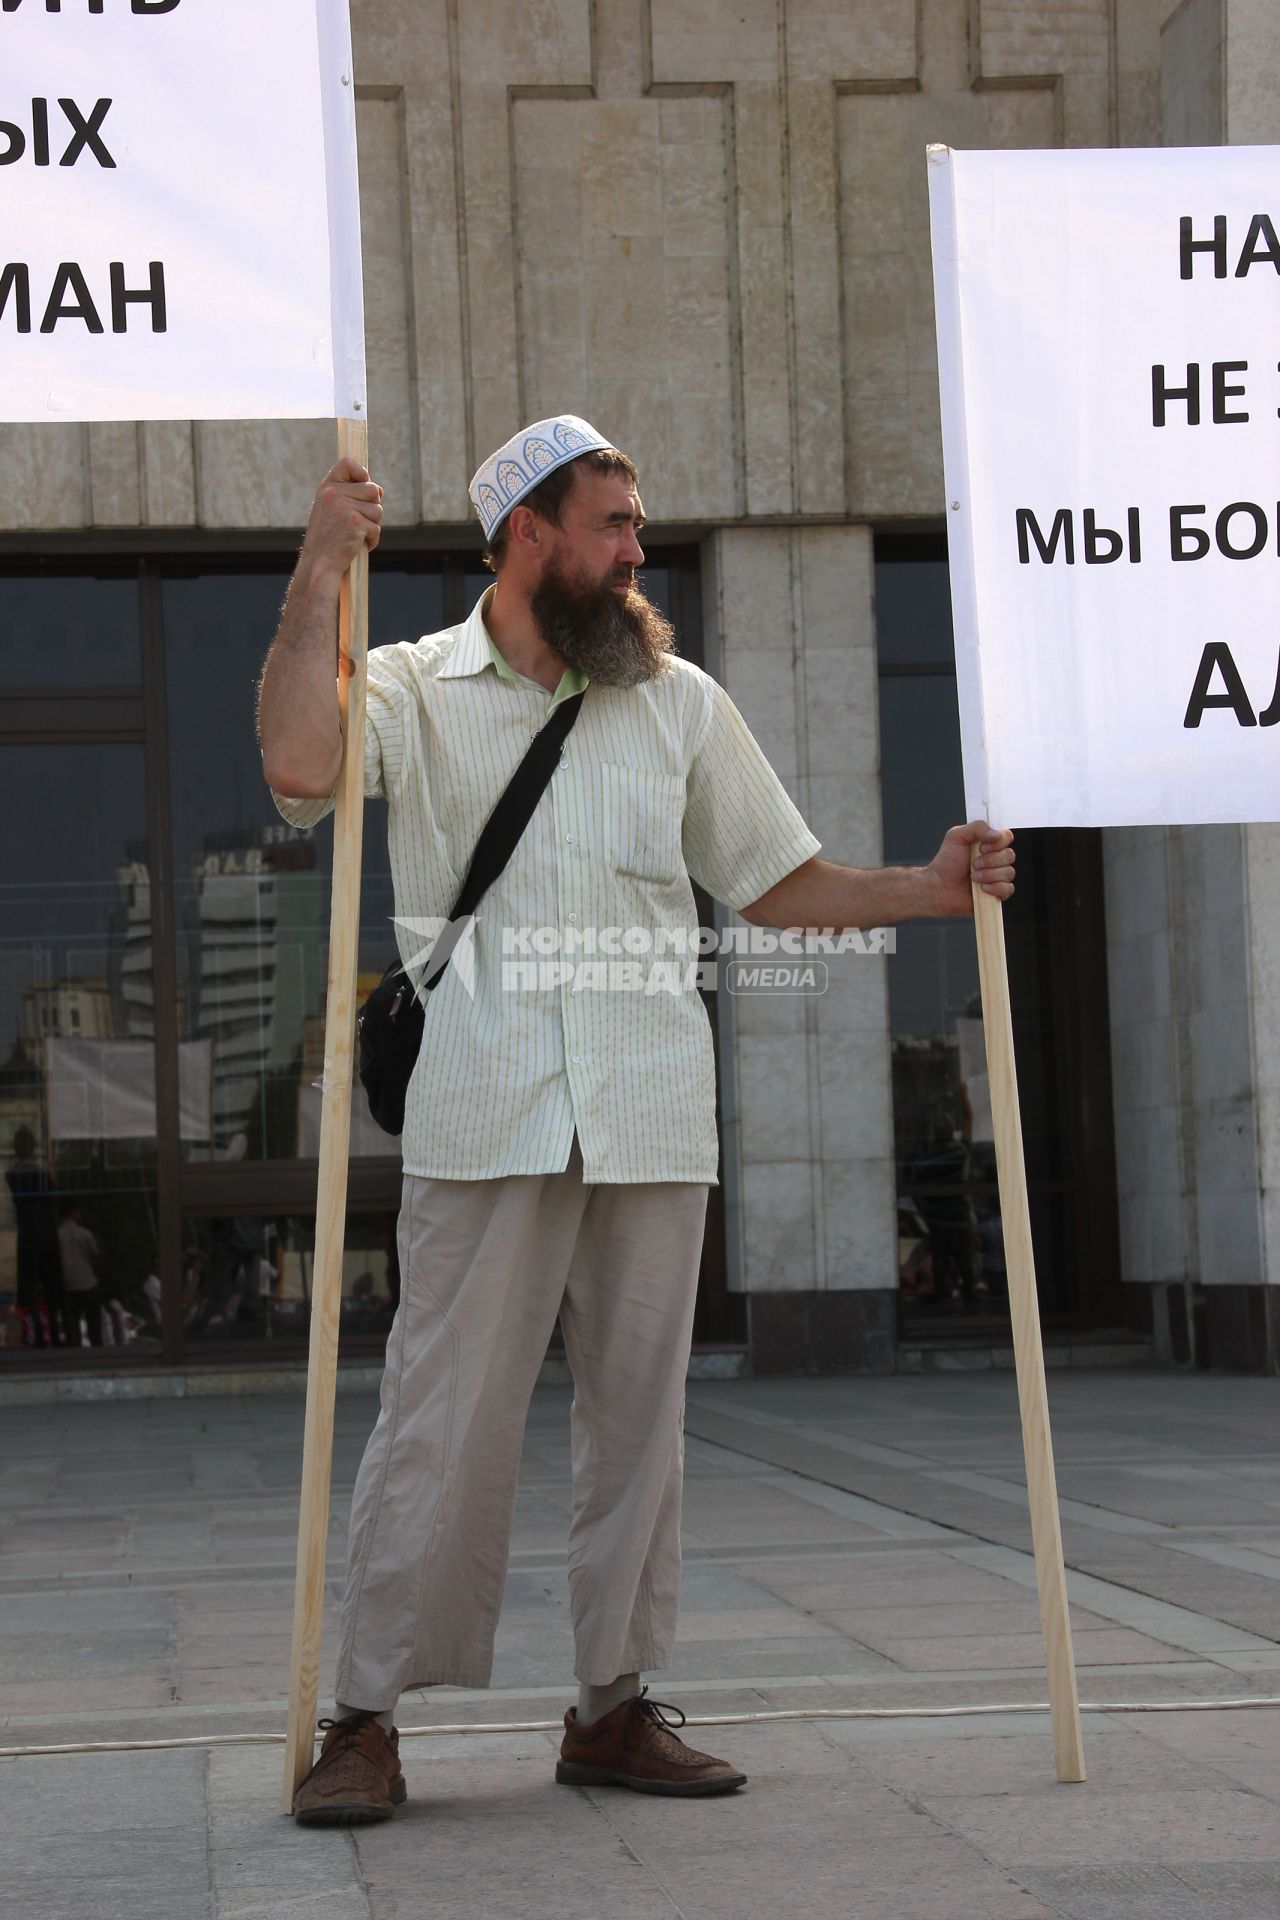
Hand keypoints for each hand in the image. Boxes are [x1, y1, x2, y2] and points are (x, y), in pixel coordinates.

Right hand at [298, 457, 383, 582]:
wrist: (319, 563)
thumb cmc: (327, 539)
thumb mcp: (330, 511)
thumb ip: (350, 496)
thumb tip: (379, 490)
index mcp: (327, 487)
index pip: (347, 463)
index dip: (361, 472)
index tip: (363, 484)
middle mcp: (334, 494)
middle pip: (372, 490)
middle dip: (372, 508)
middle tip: (359, 523)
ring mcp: (344, 507)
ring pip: (378, 510)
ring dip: (373, 526)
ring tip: (357, 535)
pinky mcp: (355, 523)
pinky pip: (376, 528)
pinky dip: (372, 540)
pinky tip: (358, 545)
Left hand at [926, 821, 1015, 915]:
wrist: (939, 887)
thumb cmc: (946, 863)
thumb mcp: (956, 836)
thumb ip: (976, 827)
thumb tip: (996, 834)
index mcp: (988, 843)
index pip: (1007, 837)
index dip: (997, 843)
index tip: (981, 847)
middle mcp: (996, 858)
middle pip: (1010, 855)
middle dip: (989, 861)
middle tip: (973, 864)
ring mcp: (998, 876)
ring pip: (1009, 872)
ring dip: (988, 875)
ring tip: (973, 877)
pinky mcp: (998, 892)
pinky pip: (1008, 889)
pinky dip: (995, 888)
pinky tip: (982, 888)